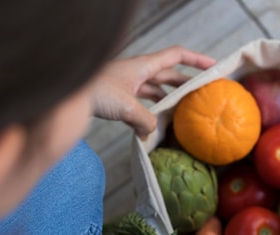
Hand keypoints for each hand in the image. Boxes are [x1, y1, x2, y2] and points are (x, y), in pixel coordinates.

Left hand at [91, 46, 215, 138]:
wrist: (66, 96)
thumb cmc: (94, 92)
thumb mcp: (126, 107)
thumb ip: (146, 120)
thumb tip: (152, 133)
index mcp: (143, 66)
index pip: (176, 56)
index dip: (197, 60)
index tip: (214, 67)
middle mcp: (137, 73)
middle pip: (169, 75)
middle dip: (187, 84)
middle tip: (204, 95)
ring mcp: (128, 85)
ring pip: (156, 91)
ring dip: (169, 102)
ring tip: (184, 115)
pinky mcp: (119, 98)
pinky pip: (142, 104)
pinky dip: (150, 114)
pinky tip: (153, 129)